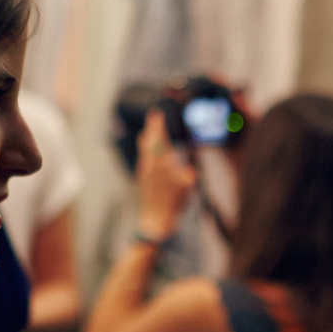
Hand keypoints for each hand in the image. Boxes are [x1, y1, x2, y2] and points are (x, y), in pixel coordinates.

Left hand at [135, 110, 196, 241]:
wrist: (156, 218)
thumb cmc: (174, 202)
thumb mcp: (188, 184)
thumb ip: (188, 169)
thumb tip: (190, 160)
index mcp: (161, 163)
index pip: (159, 138)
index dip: (159, 125)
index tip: (159, 113)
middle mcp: (150, 164)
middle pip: (149, 140)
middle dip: (152, 127)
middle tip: (154, 115)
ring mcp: (144, 170)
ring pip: (144, 148)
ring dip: (148, 137)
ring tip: (149, 128)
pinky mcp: (142, 177)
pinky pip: (143, 157)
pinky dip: (146, 148)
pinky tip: (148, 149)